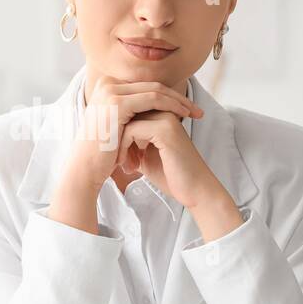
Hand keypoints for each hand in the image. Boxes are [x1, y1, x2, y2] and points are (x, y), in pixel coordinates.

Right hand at [49, 75, 200, 235]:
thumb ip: (132, 112)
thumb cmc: (102, 154)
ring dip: (178, 101)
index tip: (187, 107)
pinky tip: (183, 116)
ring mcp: (110, 91)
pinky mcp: (117, 102)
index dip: (168, 95)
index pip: (144, 87)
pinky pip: (153, 99)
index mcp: (106, 87)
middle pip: (151, 85)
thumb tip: (155, 108)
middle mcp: (106, 84)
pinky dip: (171, 106)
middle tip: (196, 109)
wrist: (85, 169)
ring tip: (194, 114)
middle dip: (177, 97)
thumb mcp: (118, 126)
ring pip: (155, 90)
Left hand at [117, 111, 244, 241]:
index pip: (129, 113)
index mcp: (162, 115)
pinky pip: (131, 130)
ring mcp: (166, 119)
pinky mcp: (165, 130)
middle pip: (126, 114)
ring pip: (126, 121)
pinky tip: (130, 167)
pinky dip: (124, 148)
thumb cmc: (170, 175)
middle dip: (117, 138)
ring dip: (119, 145)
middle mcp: (165, 112)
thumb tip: (107, 138)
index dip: (119, 135)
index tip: (120, 158)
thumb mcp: (144, 155)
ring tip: (124, 166)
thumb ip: (130, 142)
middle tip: (119, 162)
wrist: (194, 191)